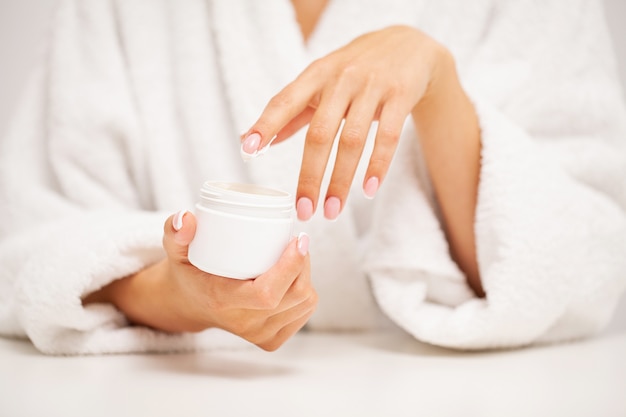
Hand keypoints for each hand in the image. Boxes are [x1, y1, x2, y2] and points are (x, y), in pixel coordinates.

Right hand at [84, 212, 316, 350]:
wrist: (190, 305)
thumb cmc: (189, 272)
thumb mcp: (175, 251)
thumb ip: (174, 232)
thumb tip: (186, 218)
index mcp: (223, 301)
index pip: (267, 294)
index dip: (290, 266)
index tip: (298, 239)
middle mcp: (244, 323)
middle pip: (294, 295)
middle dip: (303, 263)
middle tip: (297, 240)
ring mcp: (259, 334)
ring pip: (304, 303)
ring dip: (307, 276)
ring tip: (295, 256)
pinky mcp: (271, 340)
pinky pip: (303, 313)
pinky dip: (305, 292)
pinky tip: (296, 277)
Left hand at [241, 25, 449, 220]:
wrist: (410, 45)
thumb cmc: (357, 69)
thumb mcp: (322, 81)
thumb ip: (291, 111)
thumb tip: (251, 140)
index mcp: (316, 75)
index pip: (285, 101)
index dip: (266, 125)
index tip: (248, 150)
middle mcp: (341, 78)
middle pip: (320, 132)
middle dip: (310, 175)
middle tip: (304, 209)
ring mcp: (372, 86)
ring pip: (353, 140)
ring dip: (341, 180)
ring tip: (333, 210)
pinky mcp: (400, 95)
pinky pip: (388, 136)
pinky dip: (378, 166)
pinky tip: (368, 189)